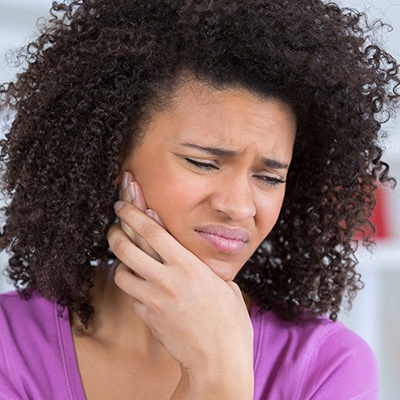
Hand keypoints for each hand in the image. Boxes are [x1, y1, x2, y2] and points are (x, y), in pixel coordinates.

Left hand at [108, 182, 253, 398]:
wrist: (220, 361)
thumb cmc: (229, 322)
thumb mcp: (224, 285)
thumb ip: (202, 266)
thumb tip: (188, 253)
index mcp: (189, 266)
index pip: (153, 230)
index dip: (133, 212)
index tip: (123, 203)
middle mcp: (167, 280)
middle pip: (126, 247)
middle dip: (115, 231)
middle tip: (114, 226)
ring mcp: (154, 300)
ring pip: (121, 273)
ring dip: (121, 263)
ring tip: (128, 260)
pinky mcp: (148, 318)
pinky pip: (132, 297)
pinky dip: (135, 290)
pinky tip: (145, 291)